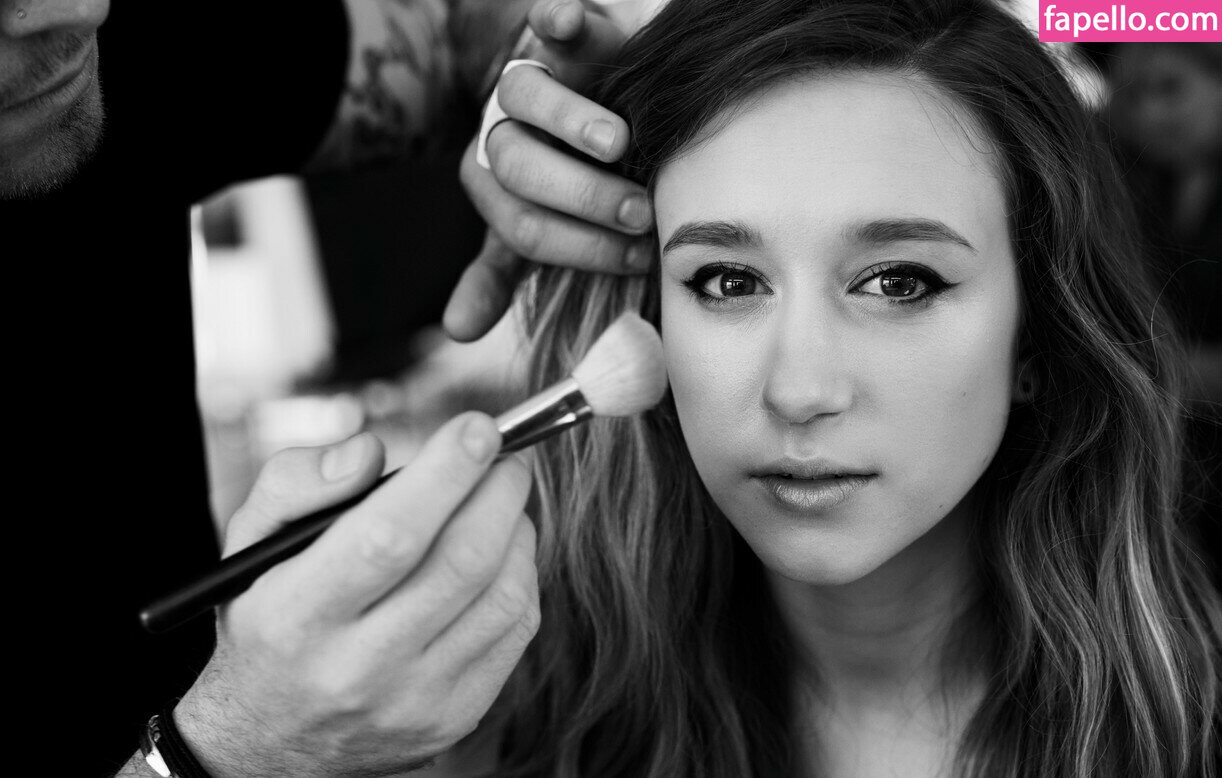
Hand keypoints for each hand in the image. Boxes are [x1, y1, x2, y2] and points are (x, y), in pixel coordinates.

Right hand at [174, 414, 537, 776]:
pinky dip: (521, 574)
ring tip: (501, 497)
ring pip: (501, 596)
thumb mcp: (252, 541)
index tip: (478, 428)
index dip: (445, 474)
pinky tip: (502, 550)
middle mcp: (356, 669)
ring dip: (516, 528)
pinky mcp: (454, 718)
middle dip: (497, 492)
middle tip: (504, 454)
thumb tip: (371, 451)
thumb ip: (298, 481)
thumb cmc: (269, 616)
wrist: (269, 738)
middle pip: (459, 563)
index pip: (388, 536)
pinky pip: (515, 631)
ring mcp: (413, 701)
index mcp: (296, 617)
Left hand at [447, 0, 653, 341]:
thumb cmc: (572, 176)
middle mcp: (503, 133)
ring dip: (571, 124)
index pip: (523, 227)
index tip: (636, 258)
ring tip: (619, 143)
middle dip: (580, 197)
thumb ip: (498, 272)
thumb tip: (457, 329)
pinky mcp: (557, 34)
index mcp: (496, 189)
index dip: (578, 248)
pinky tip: (562, 23)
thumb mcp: (532, 224)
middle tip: (638, 212)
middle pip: (520, 167)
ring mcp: (529, 79)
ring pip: (529, 98)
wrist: (589, 92)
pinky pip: (549, 22)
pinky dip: (555, 19)